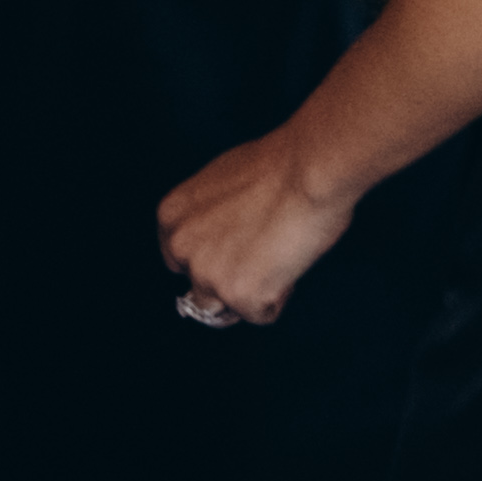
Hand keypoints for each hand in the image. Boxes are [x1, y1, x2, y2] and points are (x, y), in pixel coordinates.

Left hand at [154, 129, 357, 328]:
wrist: (309, 169)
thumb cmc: (280, 166)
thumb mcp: (223, 182)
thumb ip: (211, 215)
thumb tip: (224, 234)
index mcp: (172, 217)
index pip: (179, 260)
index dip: (213, 258)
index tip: (236, 250)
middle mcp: (182, 248)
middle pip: (201, 288)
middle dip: (230, 279)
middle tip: (263, 253)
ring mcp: (208, 275)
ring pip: (226, 307)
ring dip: (251, 293)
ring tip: (278, 256)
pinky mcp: (239, 296)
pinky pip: (260, 314)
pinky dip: (278, 297)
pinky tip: (289, 263)